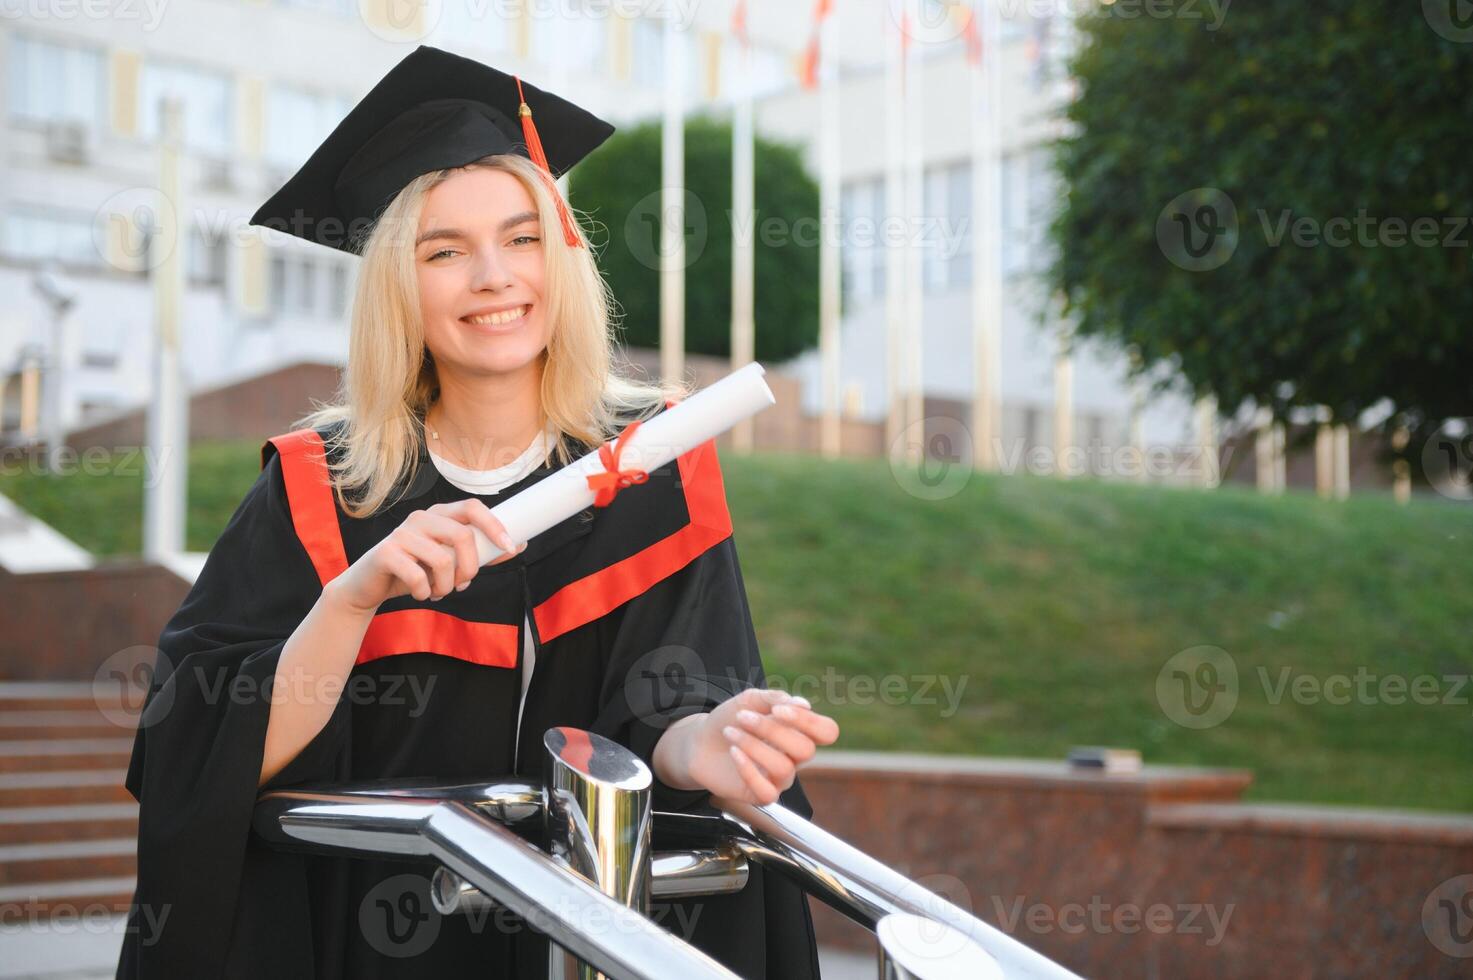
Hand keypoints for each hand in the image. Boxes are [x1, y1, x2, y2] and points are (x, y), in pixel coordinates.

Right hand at [325, 499, 524, 613]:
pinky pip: (419, 577)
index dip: (495, 526)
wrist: (367, 586)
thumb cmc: (414, 571)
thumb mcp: (449, 561)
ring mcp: (402, 533)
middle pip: (462, 536)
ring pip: (443, 560)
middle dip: (469, 568)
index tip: (510, 548)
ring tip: (437, 591)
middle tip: (462, 584)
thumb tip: (519, 545)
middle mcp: (421, 518)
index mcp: (439, 514)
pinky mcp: (386, 552)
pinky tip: (420, 594)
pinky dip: (425, 593)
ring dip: (446, 586)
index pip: (472, 507)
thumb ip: (478, 552)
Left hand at [685, 689, 839, 804]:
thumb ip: (775, 698)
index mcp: (798, 732)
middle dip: (771, 730)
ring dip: (753, 745)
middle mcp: (794, 757)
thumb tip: (804, 704)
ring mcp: (779, 778)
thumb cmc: (730, 720)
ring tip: (730, 732)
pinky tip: (733, 753)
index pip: (827, 732)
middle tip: (743, 718)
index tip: (778, 710)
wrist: (700, 742)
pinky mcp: (761, 795)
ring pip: (784, 767)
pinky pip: (767, 791)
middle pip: (805, 749)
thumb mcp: (750, 700)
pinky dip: (748, 769)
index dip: (809, 721)